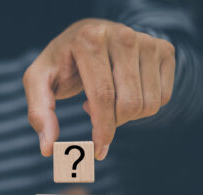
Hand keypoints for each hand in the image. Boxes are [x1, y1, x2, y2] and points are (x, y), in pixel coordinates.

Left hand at [23, 18, 175, 159]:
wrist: (89, 35)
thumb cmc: (62, 62)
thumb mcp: (39, 80)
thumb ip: (38, 112)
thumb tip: (48, 149)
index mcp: (89, 39)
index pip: (103, 95)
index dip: (102, 129)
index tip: (98, 151)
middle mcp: (122, 35)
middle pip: (129, 103)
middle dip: (113, 123)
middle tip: (97, 118)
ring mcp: (147, 41)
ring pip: (149, 104)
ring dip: (127, 115)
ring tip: (107, 100)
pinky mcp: (164, 50)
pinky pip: (163, 97)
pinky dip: (143, 106)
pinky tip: (124, 92)